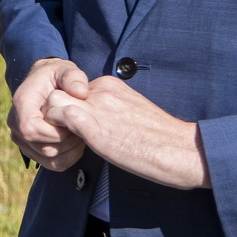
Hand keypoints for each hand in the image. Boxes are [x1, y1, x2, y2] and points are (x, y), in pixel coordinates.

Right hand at [8, 57, 88, 169]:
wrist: (46, 84)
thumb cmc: (56, 76)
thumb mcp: (66, 70)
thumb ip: (74, 77)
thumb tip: (80, 92)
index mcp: (21, 104)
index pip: (31, 130)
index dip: (55, 132)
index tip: (71, 122)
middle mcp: (15, 124)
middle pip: (43, 148)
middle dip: (67, 141)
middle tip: (81, 127)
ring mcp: (21, 139)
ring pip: (49, 159)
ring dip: (70, 150)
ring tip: (79, 132)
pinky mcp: (31, 150)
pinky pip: (53, 164)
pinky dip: (69, 157)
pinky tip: (75, 141)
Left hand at [43, 73, 209, 189]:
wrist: (185, 150)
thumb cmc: (161, 140)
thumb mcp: (131, 113)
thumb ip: (109, 109)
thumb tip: (91, 119)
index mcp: (110, 86)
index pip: (71, 89)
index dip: (66, 108)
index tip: (74, 128)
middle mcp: (101, 91)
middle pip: (57, 92)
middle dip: (53, 113)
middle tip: (64, 136)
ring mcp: (98, 108)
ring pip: (53, 102)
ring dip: (51, 123)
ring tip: (67, 143)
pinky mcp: (97, 128)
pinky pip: (61, 117)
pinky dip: (56, 132)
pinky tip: (71, 148)